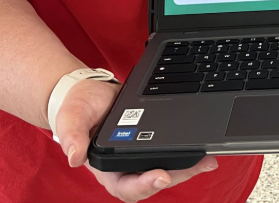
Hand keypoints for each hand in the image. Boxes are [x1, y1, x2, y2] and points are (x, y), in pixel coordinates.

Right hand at [55, 79, 217, 201]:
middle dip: (177, 175)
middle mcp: (125, 167)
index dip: (144, 185)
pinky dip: (186, 152)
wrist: (88, 92)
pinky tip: (203, 147)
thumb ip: (71, 135)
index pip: (126, 186)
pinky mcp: (151, 143)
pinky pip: (169, 152)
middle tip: (199, 164)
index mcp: (106, 168)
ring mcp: (139, 157)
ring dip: (187, 167)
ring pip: (166, 169)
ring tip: (209, 159)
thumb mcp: (70, 118)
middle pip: (154, 181)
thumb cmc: (77, 108)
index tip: (161, 175)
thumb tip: (73, 156)